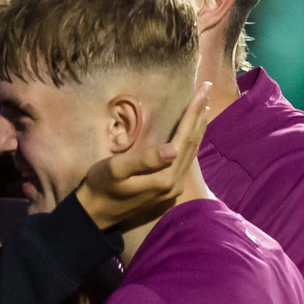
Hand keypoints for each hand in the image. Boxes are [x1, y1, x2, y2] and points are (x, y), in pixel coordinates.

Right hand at [75, 84, 211, 230]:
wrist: (95, 213)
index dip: (193, 112)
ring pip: (192, 152)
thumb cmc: (100, 186)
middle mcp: (175, 183)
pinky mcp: (169, 189)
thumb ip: (144, 160)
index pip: (184, 137)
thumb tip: (172, 149)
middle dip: (200, 116)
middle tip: (207, 89)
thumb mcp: (116, 169)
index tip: (201, 90)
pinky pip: (186, 160)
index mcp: (165, 176)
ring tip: (203, 107)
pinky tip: (192, 133)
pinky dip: (191, 141)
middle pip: (192, 143)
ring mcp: (174, 188)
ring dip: (198, 128)